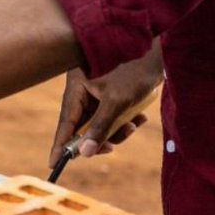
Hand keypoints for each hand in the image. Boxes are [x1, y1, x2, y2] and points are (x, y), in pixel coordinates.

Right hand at [49, 44, 162, 166]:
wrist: (159, 50)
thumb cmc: (133, 70)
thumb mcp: (116, 102)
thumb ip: (100, 128)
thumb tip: (84, 153)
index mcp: (77, 88)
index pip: (66, 123)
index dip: (60, 144)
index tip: (54, 163)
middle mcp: (84, 91)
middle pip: (84, 126)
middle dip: (99, 137)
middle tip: (112, 147)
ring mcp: (99, 93)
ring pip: (101, 123)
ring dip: (117, 130)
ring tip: (134, 125)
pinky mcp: (114, 94)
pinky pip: (114, 116)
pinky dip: (125, 121)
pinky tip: (139, 118)